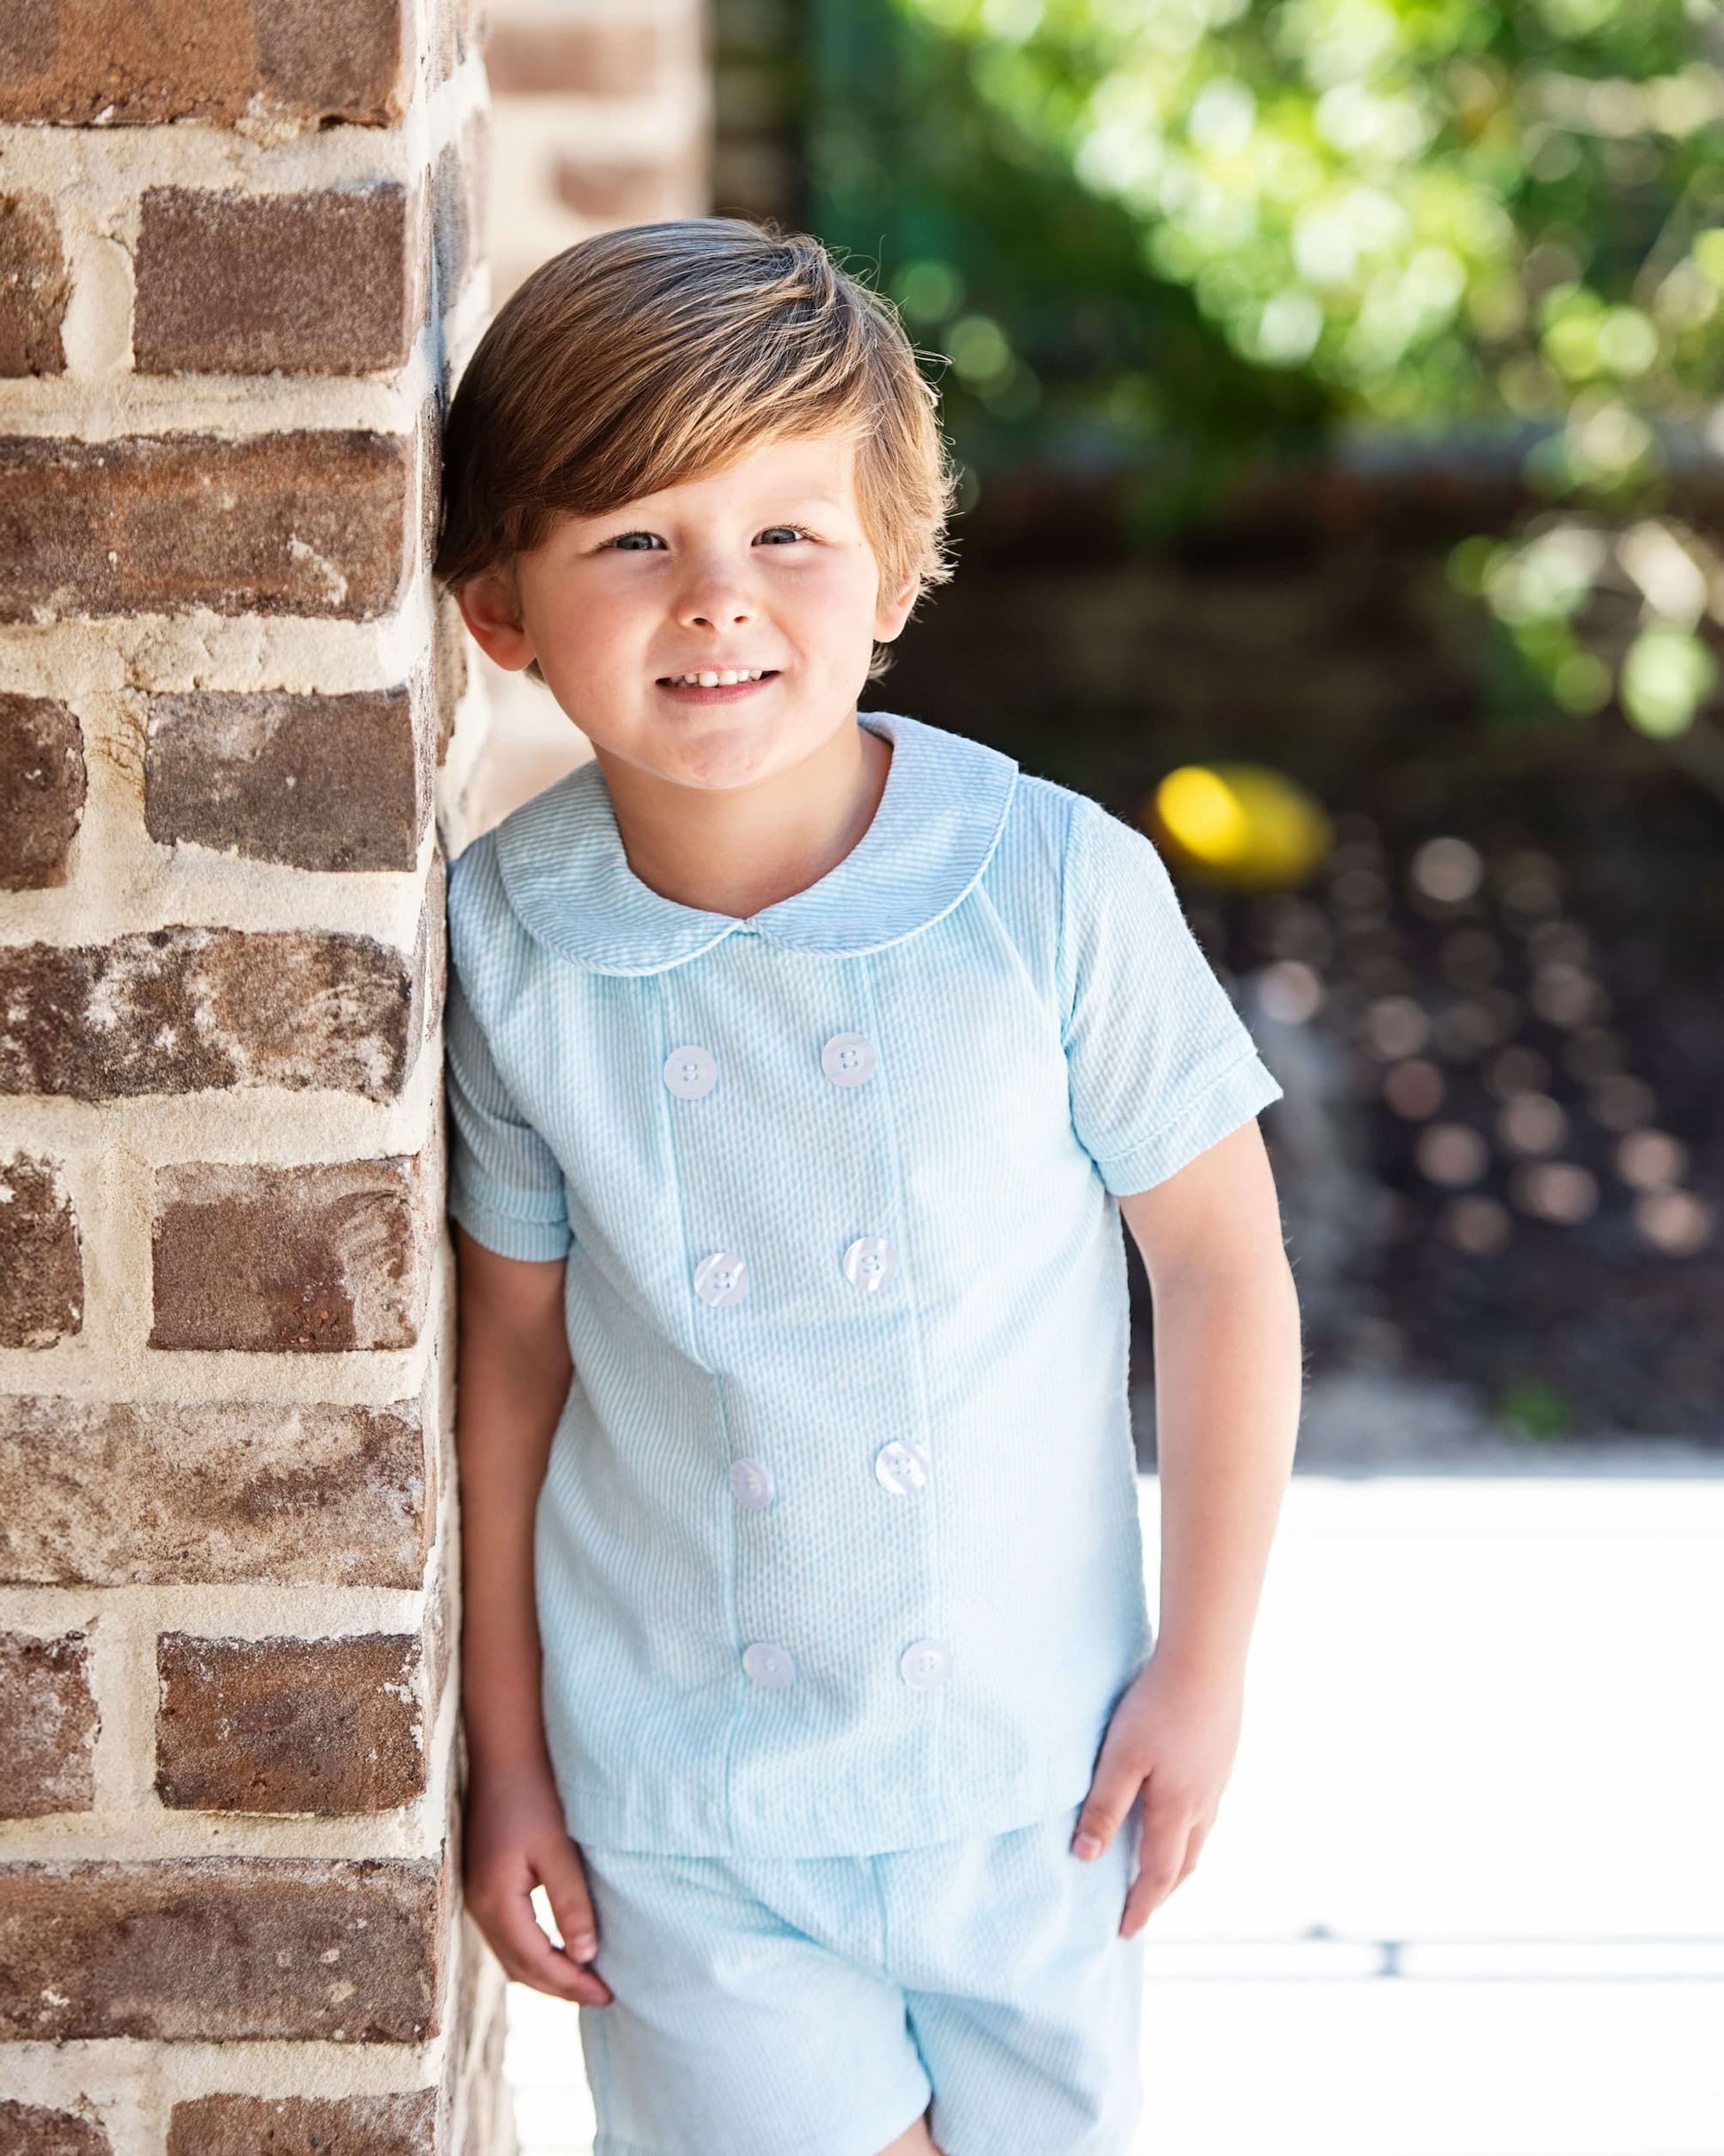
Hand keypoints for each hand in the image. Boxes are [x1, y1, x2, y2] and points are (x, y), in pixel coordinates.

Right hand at [463, 1765, 613, 2004]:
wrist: (504, 1757)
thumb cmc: (533, 1795)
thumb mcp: (557, 1848)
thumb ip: (570, 1901)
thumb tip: (586, 1955)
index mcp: (495, 1902)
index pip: (536, 1962)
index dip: (572, 1984)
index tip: (608, 1995)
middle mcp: (480, 1908)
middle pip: (520, 1968)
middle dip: (560, 1987)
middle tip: (602, 1996)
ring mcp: (479, 1899)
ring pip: (512, 1957)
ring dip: (547, 1973)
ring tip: (586, 1980)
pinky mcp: (486, 1888)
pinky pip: (509, 1938)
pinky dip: (536, 1954)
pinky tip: (561, 1949)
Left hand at [1071, 1650, 1243, 1937]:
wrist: (1207, 1662)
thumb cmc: (1158, 1708)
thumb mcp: (1120, 1759)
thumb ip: (1103, 1808)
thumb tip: (1085, 1858)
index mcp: (1177, 1811)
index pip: (1158, 1875)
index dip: (1141, 1906)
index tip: (1125, 1932)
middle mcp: (1204, 1803)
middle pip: (1185, 1864)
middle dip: (1162, 1891)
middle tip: (1142, 1909)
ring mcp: (1218, 1779)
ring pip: (1200, 1836)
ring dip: (1178, 1861)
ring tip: (1159, 1869)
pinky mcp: (1223, 1756)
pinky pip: (1207, 1809)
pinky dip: (1190, 1828)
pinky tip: (1180, 1812)